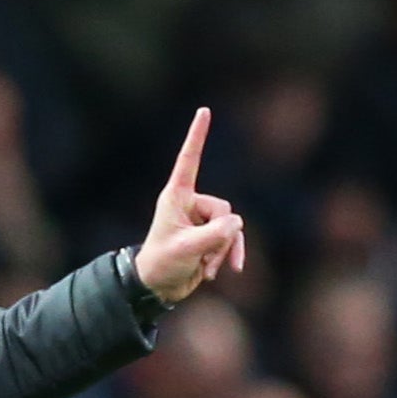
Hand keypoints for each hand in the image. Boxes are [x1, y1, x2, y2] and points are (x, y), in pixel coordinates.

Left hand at [134, 108, 244, 302]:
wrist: (159, 287)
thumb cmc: (162, 263)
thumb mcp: (187, 249)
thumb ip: (215, 235)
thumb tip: (237, 224)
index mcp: (176, 196)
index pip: (190, 160)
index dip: (197, 135)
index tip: (204, 110)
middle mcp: (191, 203)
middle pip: (224, 209)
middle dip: (220, 236)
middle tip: (203, 255)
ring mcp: (203, 220)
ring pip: (232, 226)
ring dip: (223, 250)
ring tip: (208, 267)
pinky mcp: (211, 236)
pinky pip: (232, 239)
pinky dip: (229, 255)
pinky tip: (217, 272)